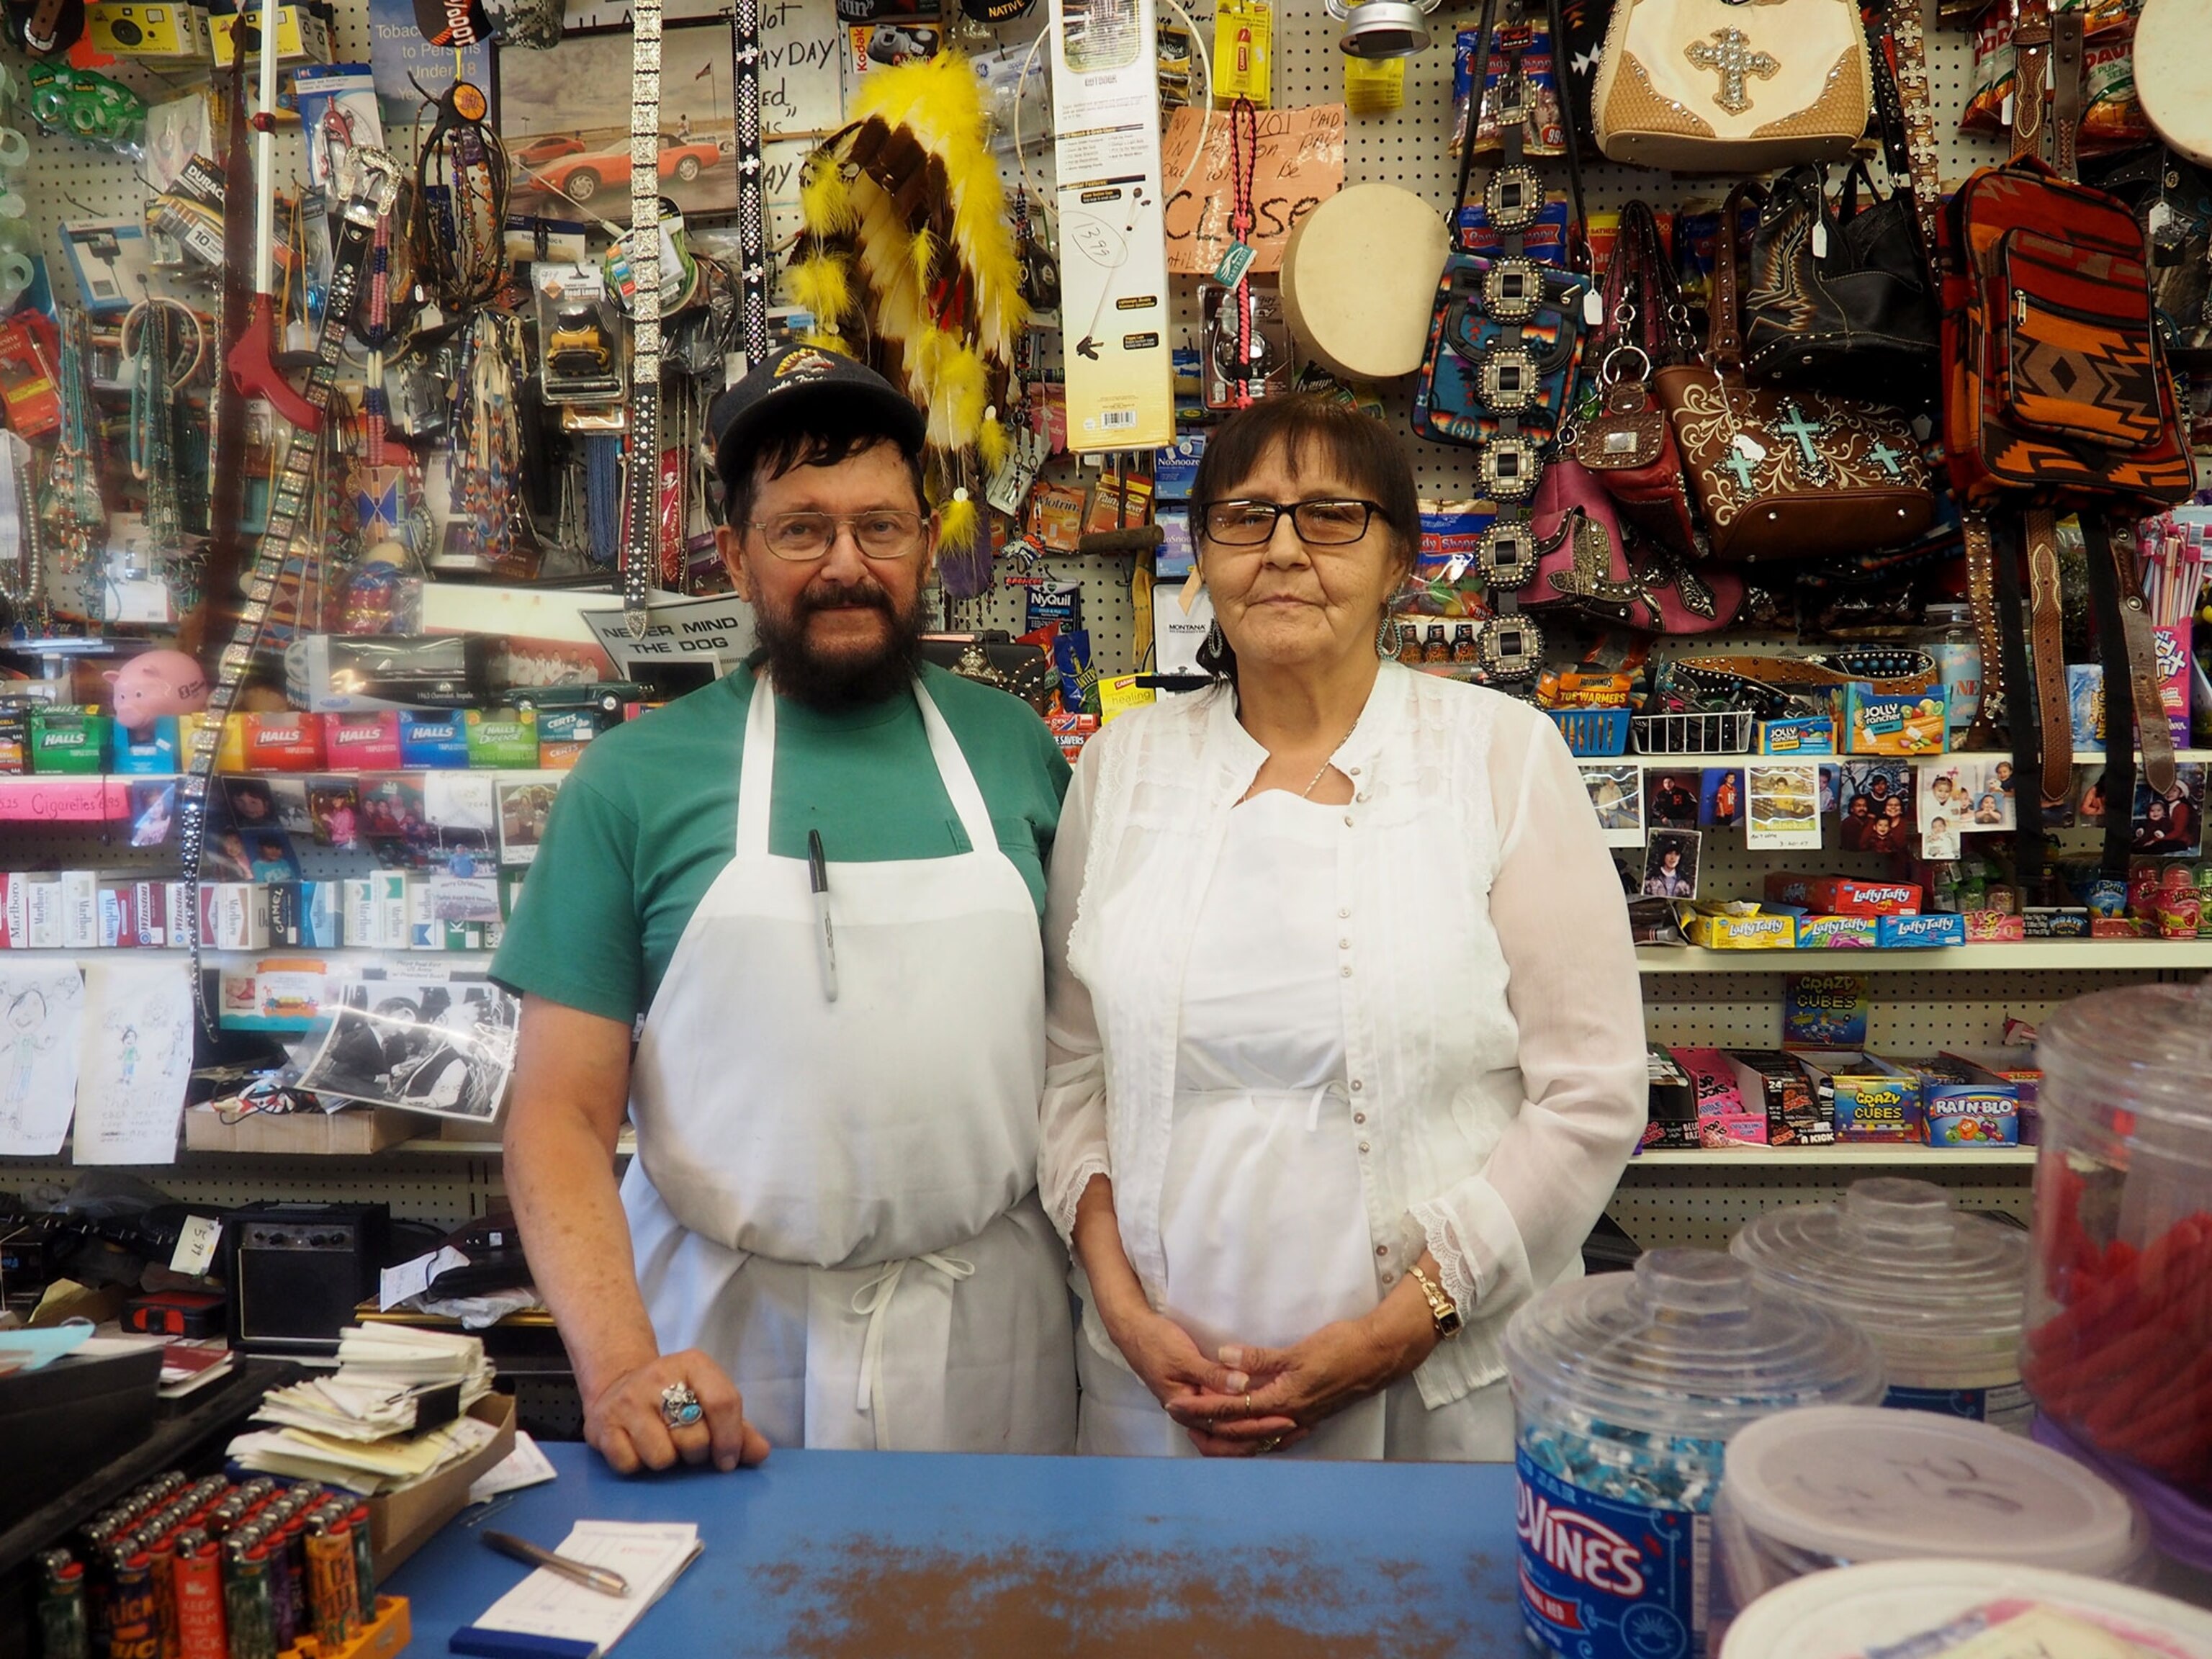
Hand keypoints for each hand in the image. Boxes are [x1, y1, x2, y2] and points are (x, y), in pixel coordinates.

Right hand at [582, 1349, 770, 1475]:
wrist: (618, 1384)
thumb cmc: (674, 1398)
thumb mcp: (707, 1401)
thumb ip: (738, 1429)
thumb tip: (760, 1453)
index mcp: (694, 1364)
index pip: (724, 1402)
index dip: (731, 1439)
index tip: (726, 1461)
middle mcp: (659, 1377)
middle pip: (694, 1438)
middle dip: (696, 1454)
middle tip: (688, 1447)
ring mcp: (628, 1400)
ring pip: (662, 1456)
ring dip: (666, 1460)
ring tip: (662, 1445)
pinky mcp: (602, 1425)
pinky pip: (630, 1465)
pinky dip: (637, 1465)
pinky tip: (638, 1448)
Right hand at [1103, 1302, 1304, 1456]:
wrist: (1134, 1332)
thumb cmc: (1156, 1343)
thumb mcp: (1185, 1357)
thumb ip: (1214, 1374)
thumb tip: (1243, 1387)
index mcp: (1188, 1409)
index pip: (1227, 1431)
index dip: (1258, 1428)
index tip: (1285, 1420)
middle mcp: (1194, 1416)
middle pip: (1231, 1440)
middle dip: (1263, 1436)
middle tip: (1294, 1427)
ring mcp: (1198, 1409)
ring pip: (1231, 1434)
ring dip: (1258, 1434)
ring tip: (1289, 1429)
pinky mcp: (1203, 1399)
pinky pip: (1229, 1419)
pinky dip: (1249, 1422)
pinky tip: (1270, 1418)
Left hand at [1173, 1303, 1433, 1449]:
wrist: (1379, 1356)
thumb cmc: (1342, 1348)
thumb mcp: (1298, 1350)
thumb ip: (1260, 1359)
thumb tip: (1223, 1359)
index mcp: (1283, 1401)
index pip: (1231, 1409)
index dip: (1201, 1408)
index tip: (1175, 1405)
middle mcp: (1289, 1417)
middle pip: (1238, 1430)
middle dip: (1204, 1424)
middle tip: (1176, 1416)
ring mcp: (1301, 1420)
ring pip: (1255, 1436)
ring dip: (1226, 1433)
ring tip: (1200, 1428)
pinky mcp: (1310, 1415)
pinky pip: (1273, 1434)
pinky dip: (1253, 1436)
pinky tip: (1246, 1435)